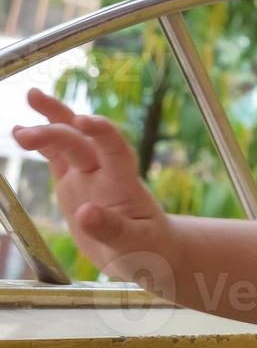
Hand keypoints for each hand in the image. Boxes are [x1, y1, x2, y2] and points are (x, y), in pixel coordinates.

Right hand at [11, 87, 182, 285]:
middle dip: (57, 133)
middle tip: (23, 134)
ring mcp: (88, 177)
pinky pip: (56, 158)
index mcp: (124, 186)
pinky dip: (41, 144)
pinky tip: (19, 129)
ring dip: (52, 120)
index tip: (84, 121)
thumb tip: (85, 214)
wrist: (147, 252)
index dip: (102, 133)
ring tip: (32, 95)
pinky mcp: (73, 185)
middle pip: (82, 144)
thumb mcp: (134, 247)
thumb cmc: (148, 250)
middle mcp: (105, 174)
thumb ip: (112, 230)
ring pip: (70, 141)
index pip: (116, 151)